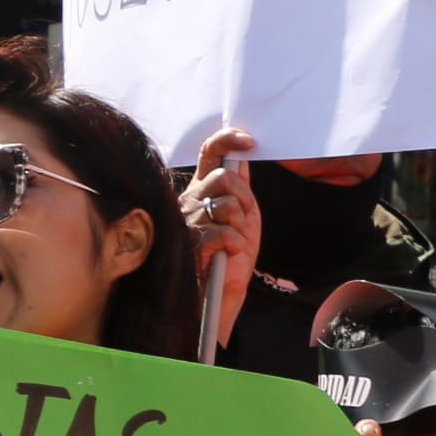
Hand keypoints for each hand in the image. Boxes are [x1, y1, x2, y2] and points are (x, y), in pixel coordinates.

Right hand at [183, 126, 260, 348]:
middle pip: (223, 178)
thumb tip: (243, 157)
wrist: (221, 295)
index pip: (209, 154)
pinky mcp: (189, 244)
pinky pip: (222, 231)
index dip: (227, 140)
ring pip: (225, 205)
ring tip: (234, 244)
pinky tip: (230, 255)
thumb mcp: (242, 218)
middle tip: (244, 221)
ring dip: (240, 227)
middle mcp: (189, 201)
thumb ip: (240, 188)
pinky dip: (235, 243)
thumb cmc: (231, 258)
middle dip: (244, 198)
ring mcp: (186, 221)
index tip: (248, 141)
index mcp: (201, 191)